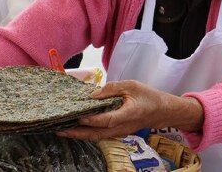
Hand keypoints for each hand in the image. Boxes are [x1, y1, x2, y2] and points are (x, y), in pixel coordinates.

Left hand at [56, 80, 203, 141]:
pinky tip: (77, 127)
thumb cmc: (148, 96)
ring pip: (97, 137)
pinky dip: (87, 133)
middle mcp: (121, 127)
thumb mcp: (132, 85)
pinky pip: (100, 135)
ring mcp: (119, 132)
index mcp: (127, 114)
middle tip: (59, 130)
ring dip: (79, 135)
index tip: (78, 115)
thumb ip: (112, 88)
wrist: (162, 111)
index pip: (106, 120)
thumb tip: (92, 94)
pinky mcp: (117, 132)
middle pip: (96, 134)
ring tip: (62, 130)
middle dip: (77, 133)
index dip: (92, 119)